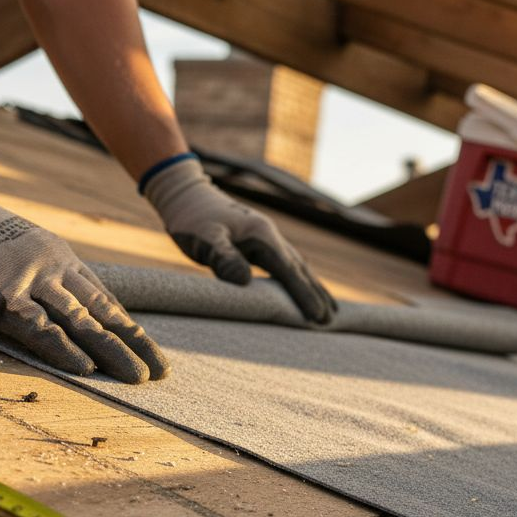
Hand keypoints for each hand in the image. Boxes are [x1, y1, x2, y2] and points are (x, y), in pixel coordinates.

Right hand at [0, 151, 168, 381]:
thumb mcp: (18, 247)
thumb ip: (40, 275)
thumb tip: (57, 307)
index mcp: (59, 258)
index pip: (104, 299)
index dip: (128, 329)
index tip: (150, 353)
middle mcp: (53, 267)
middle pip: (102, 312)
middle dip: (133, 344)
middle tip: (159, 372)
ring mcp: (28, 278)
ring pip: (79, 320)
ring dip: (111, 351)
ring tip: (136, 377)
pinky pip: (37, 327)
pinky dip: (63, 348)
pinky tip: (85, 367)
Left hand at [143, 156, 336, 323]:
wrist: (186, 193)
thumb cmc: (192, 218)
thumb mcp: (204, 238)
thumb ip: (223, 258)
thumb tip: (244, 281)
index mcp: (261, 236)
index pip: (288, 271)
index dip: (303, 295)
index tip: (317, 317)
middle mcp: (270, 235)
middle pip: (300, 270)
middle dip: (316, 295)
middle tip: (330, 322)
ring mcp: (266, 237)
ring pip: (297, 266)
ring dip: (313, 287)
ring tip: (330, 309)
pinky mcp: (259, 241)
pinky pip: (286, 264)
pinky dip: (300, 278)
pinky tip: (305, 287)